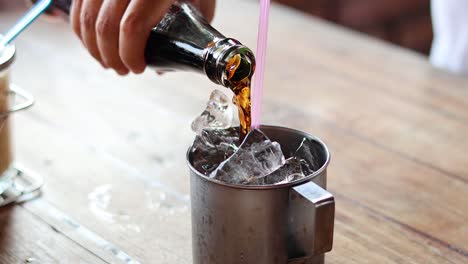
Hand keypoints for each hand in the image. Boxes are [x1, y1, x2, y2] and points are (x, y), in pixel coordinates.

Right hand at [71, 0, 215, 74]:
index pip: (133, 25)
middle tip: (122, 70)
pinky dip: (81, 28)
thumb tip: (162, 67)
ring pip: (86, 16)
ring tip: (108, 61)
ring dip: (93, 47)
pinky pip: (78, 5)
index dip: (130, 53)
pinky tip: (93, 42)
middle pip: (105, 25)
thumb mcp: (202, 3)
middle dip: (111, 56)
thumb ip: (188, 33)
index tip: (137, 68)